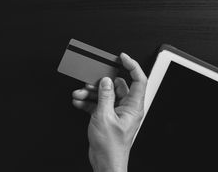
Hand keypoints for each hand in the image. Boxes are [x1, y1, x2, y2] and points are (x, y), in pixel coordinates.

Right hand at [72, 53, 147, 171]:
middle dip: (100, 83)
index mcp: (133, 107)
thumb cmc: (111, 146)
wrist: (105, 162)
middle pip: (116, 86)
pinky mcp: (107, 117)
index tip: (122, 57)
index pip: (138, 80)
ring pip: (104, 94)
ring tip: (79, 94)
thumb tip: (105, 81)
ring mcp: (116, 112)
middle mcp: (127, 108)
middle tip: (90, 81)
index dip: (132, 65)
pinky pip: (98, 103)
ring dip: (90, 93)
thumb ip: (105, 96)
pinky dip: (88, 102)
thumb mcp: (104, 116)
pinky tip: (79, 102)